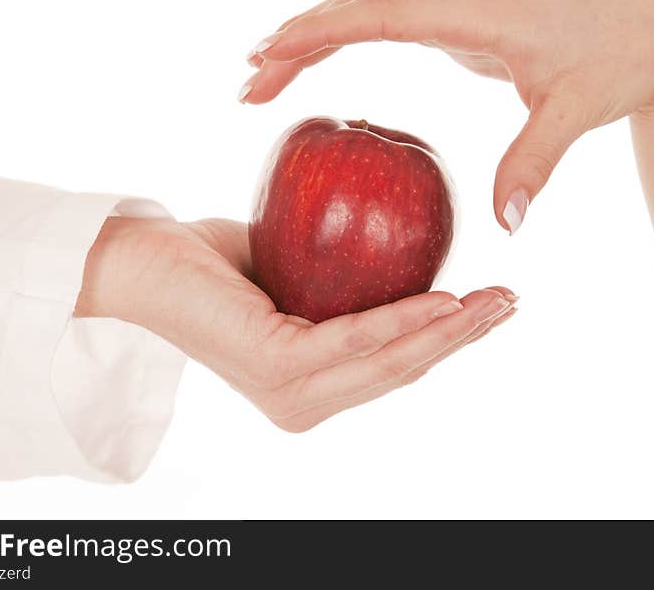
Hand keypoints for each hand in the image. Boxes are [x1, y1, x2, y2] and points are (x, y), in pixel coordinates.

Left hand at [75, 216, 516, 431]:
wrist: (142, 264)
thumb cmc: (214, 264)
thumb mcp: (296, 275)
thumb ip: (343, 281)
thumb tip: (396, 251)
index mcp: (313, 386)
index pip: (395, 367)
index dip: (449, 340)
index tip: (491, 306)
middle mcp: (305, 402)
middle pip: (404, 370)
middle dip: (466, 338)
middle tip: (512, 301)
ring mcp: (289, 393)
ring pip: (390, 361)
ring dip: (450, 331)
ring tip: (495, 300)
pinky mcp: (273, 368)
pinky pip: (355, 338)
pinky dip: (403, 318)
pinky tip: (443, 298)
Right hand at [241, 0, 653, 232]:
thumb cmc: (621, 54)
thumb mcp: (579, 110)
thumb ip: (535, 163)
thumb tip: (506, 225)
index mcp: (476, 15)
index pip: (379, 14)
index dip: (317, 32)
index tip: (267, 55)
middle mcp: (456, 2)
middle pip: (356, 5)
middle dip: (297, 38)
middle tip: (247, 83)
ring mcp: (455, 10)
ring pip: (365, 7)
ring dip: (312, 35)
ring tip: (264, 76)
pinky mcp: (459, 24)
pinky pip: (384, 21)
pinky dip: (343, 37)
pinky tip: (321, 61)